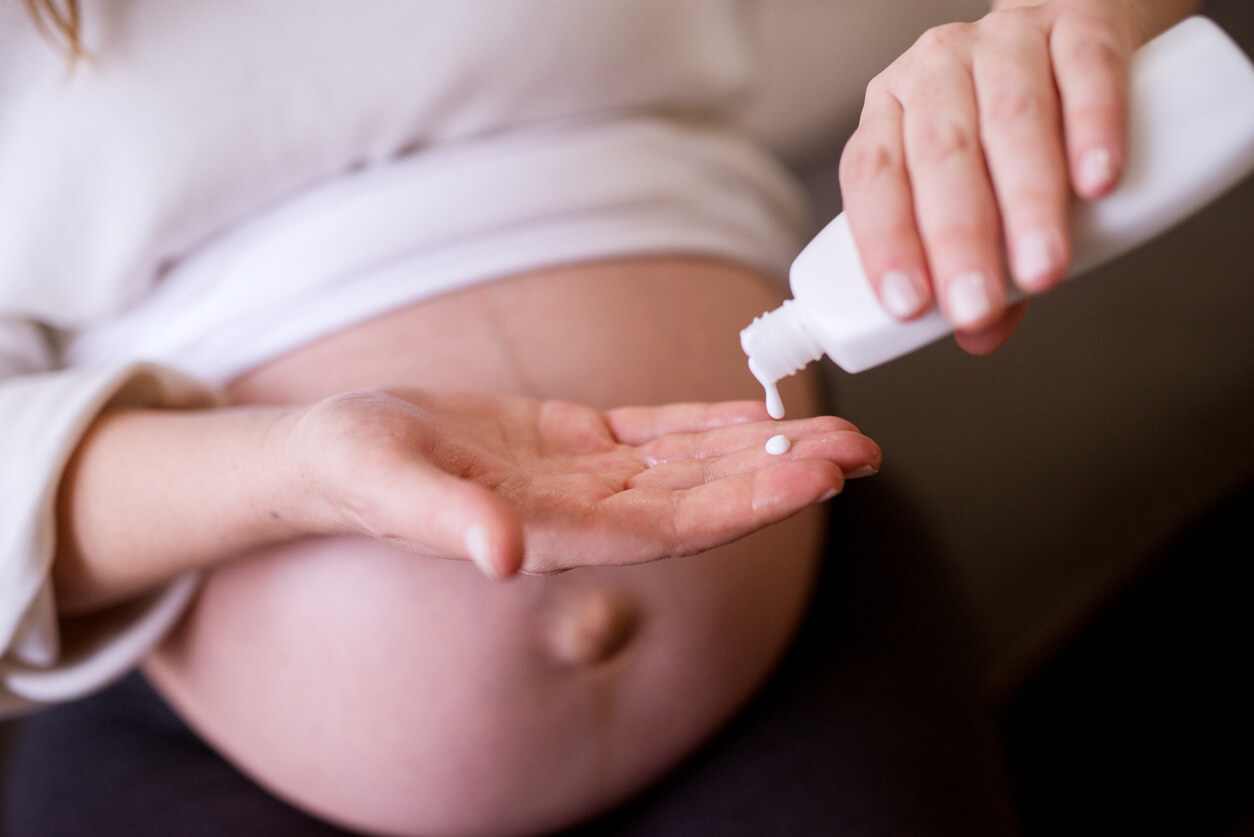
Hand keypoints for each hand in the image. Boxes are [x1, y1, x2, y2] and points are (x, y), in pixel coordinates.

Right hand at [276, 390, 880, 578]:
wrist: (333, 453)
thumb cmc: (349, 471)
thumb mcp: (386, 482)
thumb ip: (446, 519)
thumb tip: (505, 557)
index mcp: (550, 531)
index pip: (668, 527)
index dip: (744, 506)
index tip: (811, 482)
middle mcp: (582, 512)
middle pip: (702, 497)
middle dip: (779, 478)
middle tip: (859, 452)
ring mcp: (583, 477)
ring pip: (692, 464)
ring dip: (762, 450)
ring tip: (834, 434)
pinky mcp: (575, 440)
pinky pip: (659, 432)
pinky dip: (712, 422)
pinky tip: (760, 413)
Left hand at [839, 0, 1169, 353]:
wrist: (1074, 27)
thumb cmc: (1016, 126)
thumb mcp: (980, 188)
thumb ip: (981, 262)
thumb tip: (978, 337)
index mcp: (892, 113)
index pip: (871, 177)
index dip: (884, 241)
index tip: (907, 306)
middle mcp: (937, 70)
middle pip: (939, 155)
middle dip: (957, 238)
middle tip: (976, 305)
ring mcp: (1007, 40)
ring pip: (1010, 117)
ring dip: (1025, 199)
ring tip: (1043, 269)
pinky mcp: (1081, 20)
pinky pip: (1086, 69)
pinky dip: (1093, 127)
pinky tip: (1099, 182)